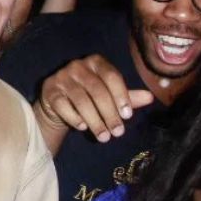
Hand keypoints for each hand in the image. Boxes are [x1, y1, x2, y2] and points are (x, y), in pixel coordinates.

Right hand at [34, 54, 154, 142]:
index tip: (128, 116)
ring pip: (81, 100)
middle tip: (117, 133)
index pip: (112, 76)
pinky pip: (63, 105)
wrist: (59, 105)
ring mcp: (62, 77)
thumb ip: (127, 97)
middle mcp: (78, 66)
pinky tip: (83, 128)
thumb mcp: (109, 96)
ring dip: (94, 121)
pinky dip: (74, 118)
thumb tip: (150, 98)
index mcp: (96, 62)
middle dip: (109, 113)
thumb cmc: (89, 98)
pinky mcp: (49, 90)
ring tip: (104, 137)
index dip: (121, 96)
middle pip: (97, 90)